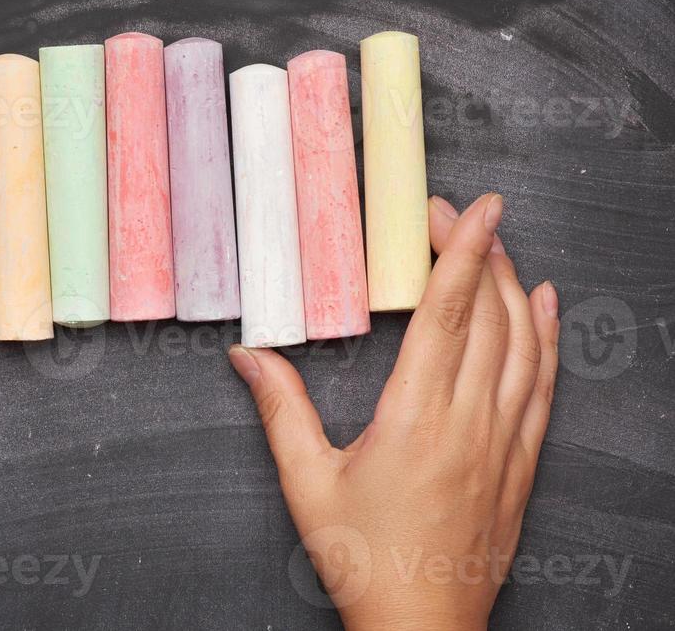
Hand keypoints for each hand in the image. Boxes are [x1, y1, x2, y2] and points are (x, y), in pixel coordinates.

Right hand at [229, 193, 558, 630]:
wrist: (423, 629)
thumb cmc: (364, 559)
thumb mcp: (307, 482)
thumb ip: (280, 409)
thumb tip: (248, 354)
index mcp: (416, 417)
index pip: (448, 314)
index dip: (463, 253)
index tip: (477, 208)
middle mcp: (470, 422)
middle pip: (491, 316)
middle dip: (479, 253)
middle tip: (458, 213)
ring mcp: (504, 442)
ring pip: (525, 345)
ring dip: (515, 287)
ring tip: (499, 245)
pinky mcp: (521, 464)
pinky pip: (545, 387)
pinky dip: (549, 340)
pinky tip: (547, 309)